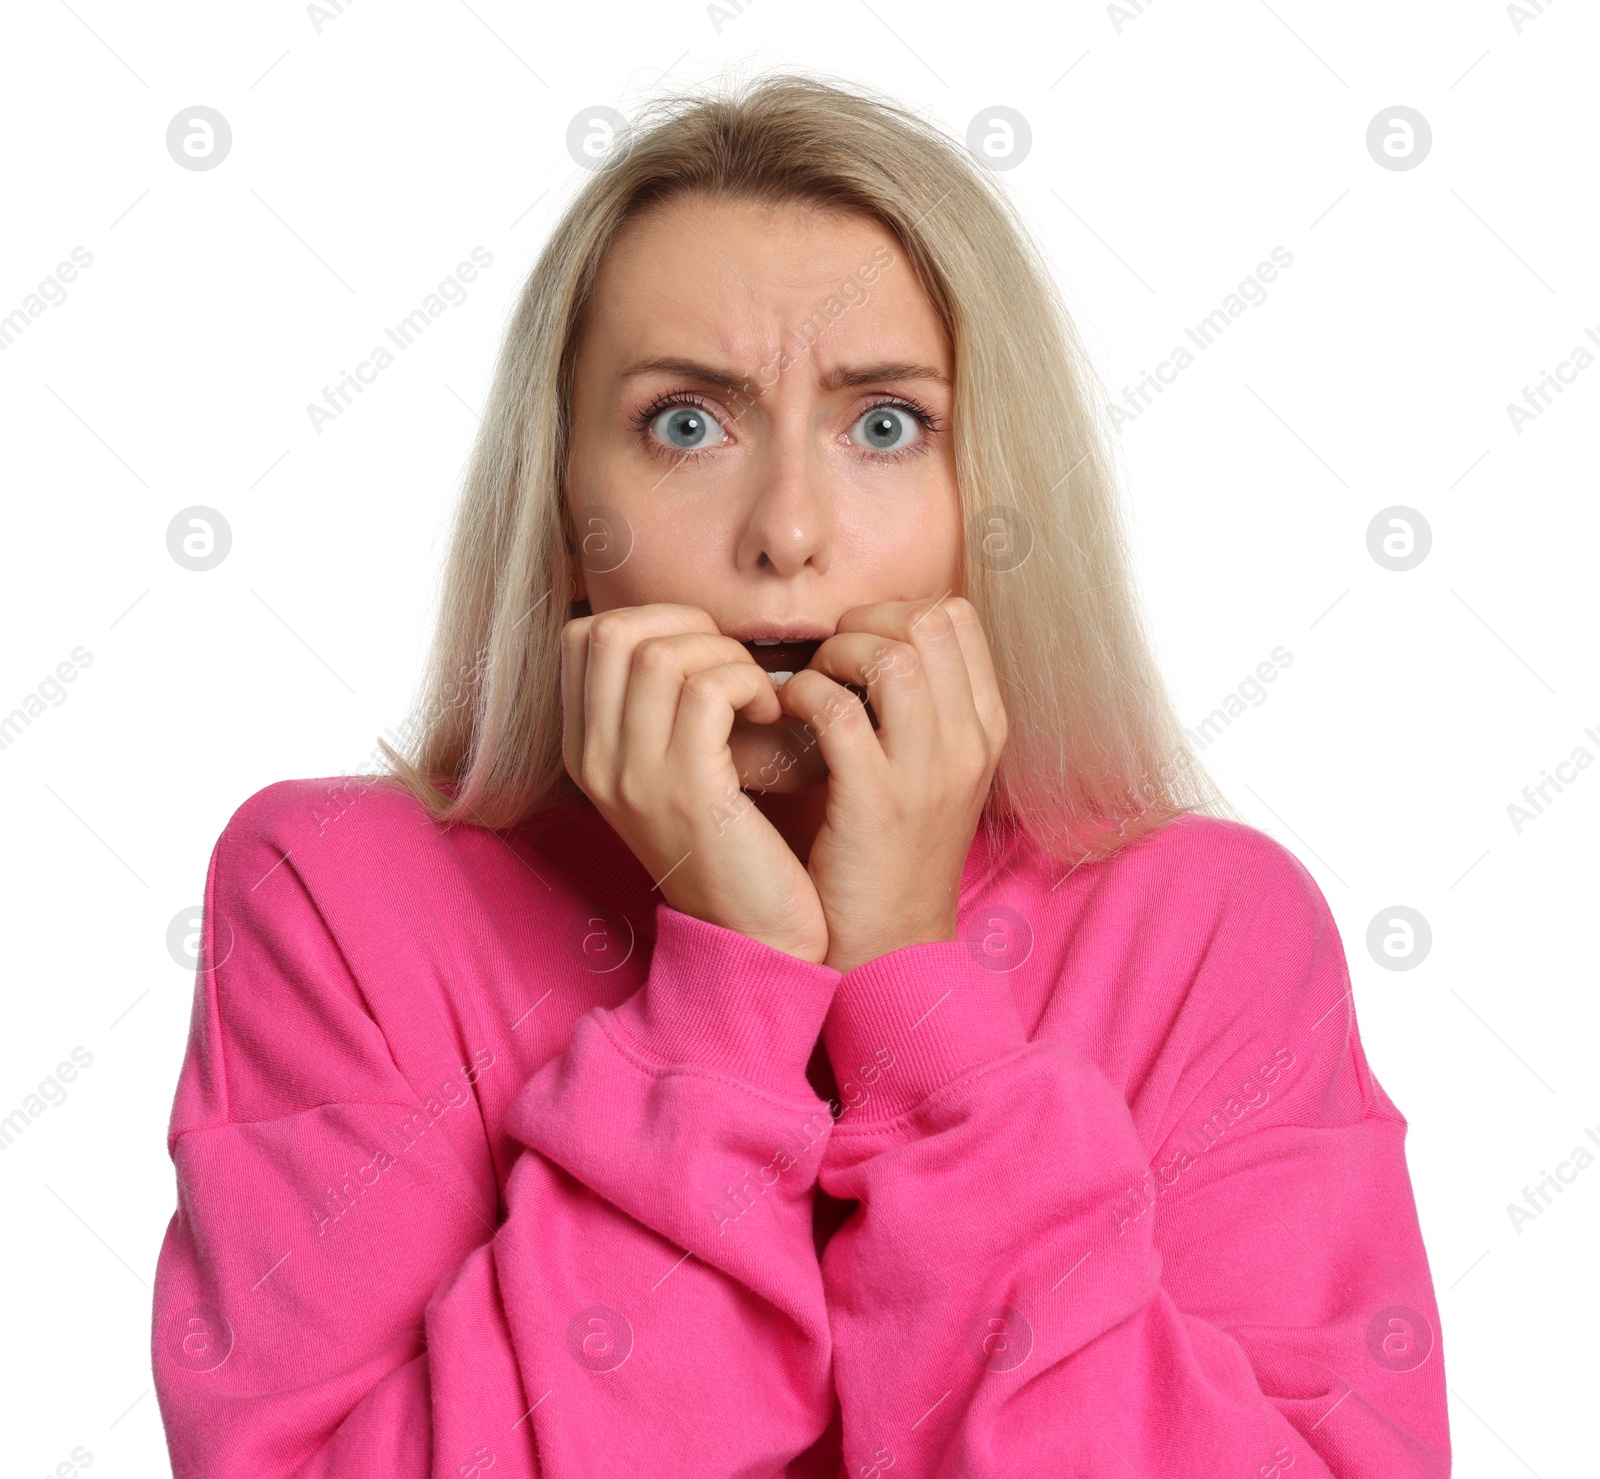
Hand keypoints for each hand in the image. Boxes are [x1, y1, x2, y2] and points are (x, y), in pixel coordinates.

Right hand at [561, 603, 830, 962]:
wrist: (753, 933)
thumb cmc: (733, 841)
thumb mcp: (675, 768)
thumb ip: (660, 705)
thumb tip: (688, 628)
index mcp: (584, 751)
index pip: (582, 637)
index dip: (651, 620)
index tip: (703, 654)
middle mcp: (594, 762)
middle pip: (611, 632)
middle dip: (686, 626)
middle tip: (732, 666)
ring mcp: (633, 778)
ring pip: (661, 655)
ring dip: (725, 657)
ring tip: (755, 696)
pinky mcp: (686, 792)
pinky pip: (707, 691)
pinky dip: (748, 684)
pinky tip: (770, 715)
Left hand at [775, 597, 1007, 973]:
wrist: (891, 948)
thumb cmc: (895, 853)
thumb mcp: (933, 772)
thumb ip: (921, 707)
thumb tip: (873, 639)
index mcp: (985, 729)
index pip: (956, 618)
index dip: (895, 610)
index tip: (857, 642)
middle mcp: (967, 744)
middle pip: (928, 623)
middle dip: (864, 622)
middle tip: (828, 659)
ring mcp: (927, 774)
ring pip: (890, 657)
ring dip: (834, 655)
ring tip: (810, 684)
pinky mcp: (875, 804)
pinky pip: (837, 710)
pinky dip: (803, 696)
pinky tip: (788, 715)